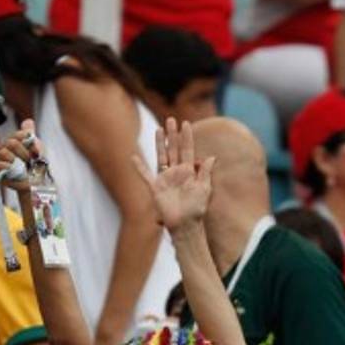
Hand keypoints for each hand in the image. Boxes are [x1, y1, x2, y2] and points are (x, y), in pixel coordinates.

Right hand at [0, 119, 42, 193]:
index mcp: (14, 141)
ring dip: (18, 162)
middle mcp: (4, 148)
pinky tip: (16, 172)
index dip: (27, 141)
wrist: (35, 184)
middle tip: (30, 162)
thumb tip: (28, 121)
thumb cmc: (35, 166)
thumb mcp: (37, 149)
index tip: (36, 151)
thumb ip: (31, 135)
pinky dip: (10, 168)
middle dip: (24, 153)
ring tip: (24, 169)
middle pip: (11, 142)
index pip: (18, 134)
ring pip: (4, 152)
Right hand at [132, 118, 215, 232]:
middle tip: (171, 119)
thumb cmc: (197, 209)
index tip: (186, 123)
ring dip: (160, 143)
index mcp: (189, 172)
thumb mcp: (205, 189)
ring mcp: (166, 179)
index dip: (187, 137)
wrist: (185, 225)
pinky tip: (133, 157)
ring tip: (159, 129)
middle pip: (174, 149)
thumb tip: (211, 157)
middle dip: (172, 135)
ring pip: (162, 156)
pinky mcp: (155, 188)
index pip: (188, 150)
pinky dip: (139, 167)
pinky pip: (145, 175)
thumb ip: (206, 172)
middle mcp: (177, 172)